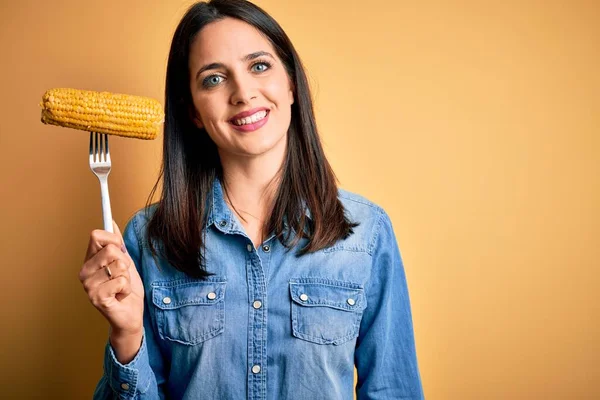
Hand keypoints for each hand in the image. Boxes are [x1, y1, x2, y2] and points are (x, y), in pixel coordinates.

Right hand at [79, 220, 144, 356]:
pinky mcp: (96, 298)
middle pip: (111, 249)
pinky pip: (121, 281)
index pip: (96, 235)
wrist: (130, 314)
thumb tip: (111, 223)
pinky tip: (120, 296)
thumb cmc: (127, 289)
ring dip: (127, 277)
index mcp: (89, 261)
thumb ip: (117, 244)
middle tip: (122, 276)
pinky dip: (127, 288)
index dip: (114, 239)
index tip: (121, 250)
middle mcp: (84, 272)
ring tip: (121, 287)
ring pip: (119, 266)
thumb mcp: (125, 262)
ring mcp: (88, 286)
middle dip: (125, 262)